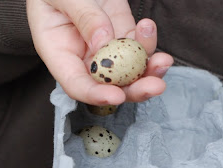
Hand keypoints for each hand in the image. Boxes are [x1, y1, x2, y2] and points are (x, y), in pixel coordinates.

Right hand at [27, 0, 173, 104]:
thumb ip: (83, 17)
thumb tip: (103, 42)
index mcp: (59, 54)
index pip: (77, 85)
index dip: (96, 95)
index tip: (117, 96)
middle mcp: (83, 58)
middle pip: (109, 85)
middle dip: (134, 90)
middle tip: (154, 87)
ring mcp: (105, 47)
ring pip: (128, 70)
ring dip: (148, 70)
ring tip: (163, 61)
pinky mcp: (122, 33)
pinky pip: (138, 47)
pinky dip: (149, 44)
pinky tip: (149, 28)